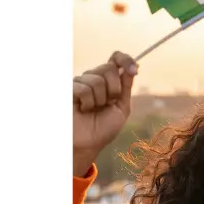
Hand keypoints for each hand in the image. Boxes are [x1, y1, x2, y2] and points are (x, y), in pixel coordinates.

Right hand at [73, 51, 136, 175]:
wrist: (87, 144)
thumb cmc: (103, 129)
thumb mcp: (121, 108)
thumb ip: (126, 87)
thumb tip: (134, 65)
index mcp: (108, 81)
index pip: (115, 59)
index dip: (124, 59)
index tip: (133, 70)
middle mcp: (94, 78)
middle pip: (109, 68)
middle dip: (113, 89)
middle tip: (107, 103)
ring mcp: (80, 82)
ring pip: (96, 80)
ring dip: (99, 100)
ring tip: (92, 110)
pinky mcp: (69, 89)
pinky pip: (83, 89)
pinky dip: (87, 103)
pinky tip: (82, 110)